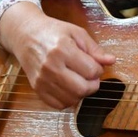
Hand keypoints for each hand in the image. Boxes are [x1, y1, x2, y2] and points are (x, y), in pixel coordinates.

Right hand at [0, 2, 115, 108]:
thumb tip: (111, 61)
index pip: (91, 70)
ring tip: (81, 80)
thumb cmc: (54, 32)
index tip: (96, 65)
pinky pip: (58, 104)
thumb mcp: (77, 33)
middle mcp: (51, 67)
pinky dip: (69, 100)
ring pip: (71, 99)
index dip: (99, 69)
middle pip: (82, 88)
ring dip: (82, 93)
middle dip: (93, 85)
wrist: (26, 35)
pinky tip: (70, 88)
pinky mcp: (37, 89)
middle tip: (92, 76)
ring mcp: (42, 80)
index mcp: (62, 50)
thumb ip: (95, 49)